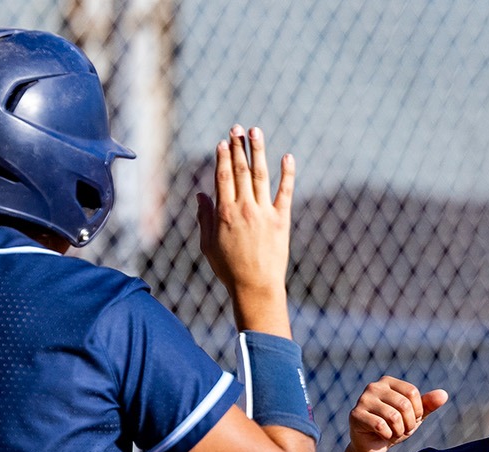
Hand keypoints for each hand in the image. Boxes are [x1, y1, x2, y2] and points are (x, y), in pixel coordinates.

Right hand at [197, 125, 292, 334]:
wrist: (256, 287)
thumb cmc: (228, 268)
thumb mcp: (208, 244)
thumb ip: (204, 217)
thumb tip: (200, 195)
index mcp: (224, 212)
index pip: (222, 177)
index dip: (222, 157)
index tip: (222, 142)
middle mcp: (243, 208)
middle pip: (240, 170)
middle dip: (238, 147)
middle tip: (238, 128)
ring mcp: (263, 213)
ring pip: (260, 175)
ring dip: (258, 152)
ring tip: (256, 131)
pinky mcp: (281, 220)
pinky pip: (285, 192)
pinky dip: (287, 174)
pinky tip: (288, 157)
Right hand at [347, 377, 448, 451]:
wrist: (373, 446)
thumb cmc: (395, 427)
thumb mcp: (415, 416)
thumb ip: (428, 405)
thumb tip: (444, 394)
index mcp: (388, 382)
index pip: (412, 392)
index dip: (418, 411)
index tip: (412, 420)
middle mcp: (374, 387)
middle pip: (404, 404)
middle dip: (409, 423)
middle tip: (403, 430)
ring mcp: (363, 400)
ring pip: (393, 416)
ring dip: (399, 431)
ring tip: (393, 433)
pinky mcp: (356, 415)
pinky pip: (380, 426)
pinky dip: (387, 436)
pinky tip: (382, 436)